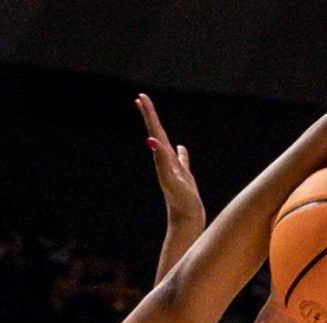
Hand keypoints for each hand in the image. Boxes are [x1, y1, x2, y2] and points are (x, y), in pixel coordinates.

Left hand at [137, 94, 203, 229]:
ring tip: (155, 119)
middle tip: (141, 98)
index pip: (154, 131)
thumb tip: (151, 140)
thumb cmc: (180, 202)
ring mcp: (174, 170)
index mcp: (163, 158)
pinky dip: (180, 152)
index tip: (140, 97)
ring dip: (160, 130)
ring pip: (166, 144)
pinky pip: (181, 160)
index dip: (148, 114)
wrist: (186, 222)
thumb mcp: (170, 178)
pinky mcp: (183, 178)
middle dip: (149, 116)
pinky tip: (180, 148)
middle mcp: (166, 161)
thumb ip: (161, 159)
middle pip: (156, 133)